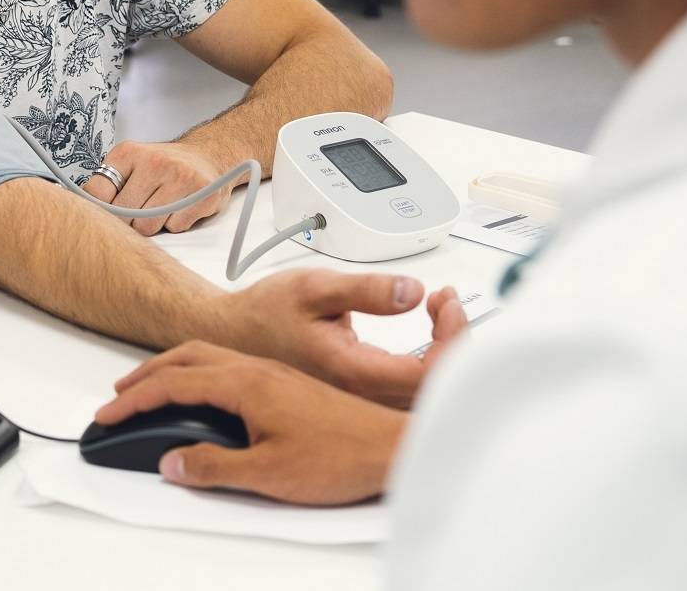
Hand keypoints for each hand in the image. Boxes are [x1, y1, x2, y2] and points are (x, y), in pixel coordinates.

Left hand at [81, 140, 237, 235]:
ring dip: (152, 225)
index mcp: (127, 153)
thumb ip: (106, 185)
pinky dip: (175, 224)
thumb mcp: (130, 163)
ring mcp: (179, 177)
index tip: (104, 214)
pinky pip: (175, 227)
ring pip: (148, 226)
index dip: (99, 210)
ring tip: (159, 208)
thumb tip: (78, 214)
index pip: (97, 193)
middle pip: (123, 215)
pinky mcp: (202, 195)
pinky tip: (179, 208)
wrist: (208, 155)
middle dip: (128, 220)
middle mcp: (154, 162)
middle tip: (139, 210)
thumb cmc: (162, 166)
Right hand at [95, 342, 404, 504]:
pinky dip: (201, 373)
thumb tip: (174, 464)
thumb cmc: (342, 456)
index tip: (108, 415)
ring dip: (173, 370)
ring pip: (209, 358)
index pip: (174, 385)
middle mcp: (258, 368)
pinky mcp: (289, 383)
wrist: (393, 446)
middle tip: (118, 396)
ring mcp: (275, 372)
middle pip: (185, 359)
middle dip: (146, 376)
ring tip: (153, 388)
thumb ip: (215, 467)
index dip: (135, 401)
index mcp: (246, 382)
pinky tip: (209, 392)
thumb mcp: (269, 473)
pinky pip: (229, 365)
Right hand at [220, 268, 464, 407]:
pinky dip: (429, 356)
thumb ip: (366, 291)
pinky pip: (409, 385)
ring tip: (438, 308)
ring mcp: (361, 397)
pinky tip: (423, 325)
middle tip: (446, 302)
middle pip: (436, 387)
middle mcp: (361, 393)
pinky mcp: (361, 391)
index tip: (444, 301)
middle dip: (456, 340)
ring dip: (445, 348)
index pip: (429, 375)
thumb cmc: (264, 314)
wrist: (230, 336)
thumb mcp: (314, 288)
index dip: (452, 339)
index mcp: (353, 372)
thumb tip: (413, 293)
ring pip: (425, 390)